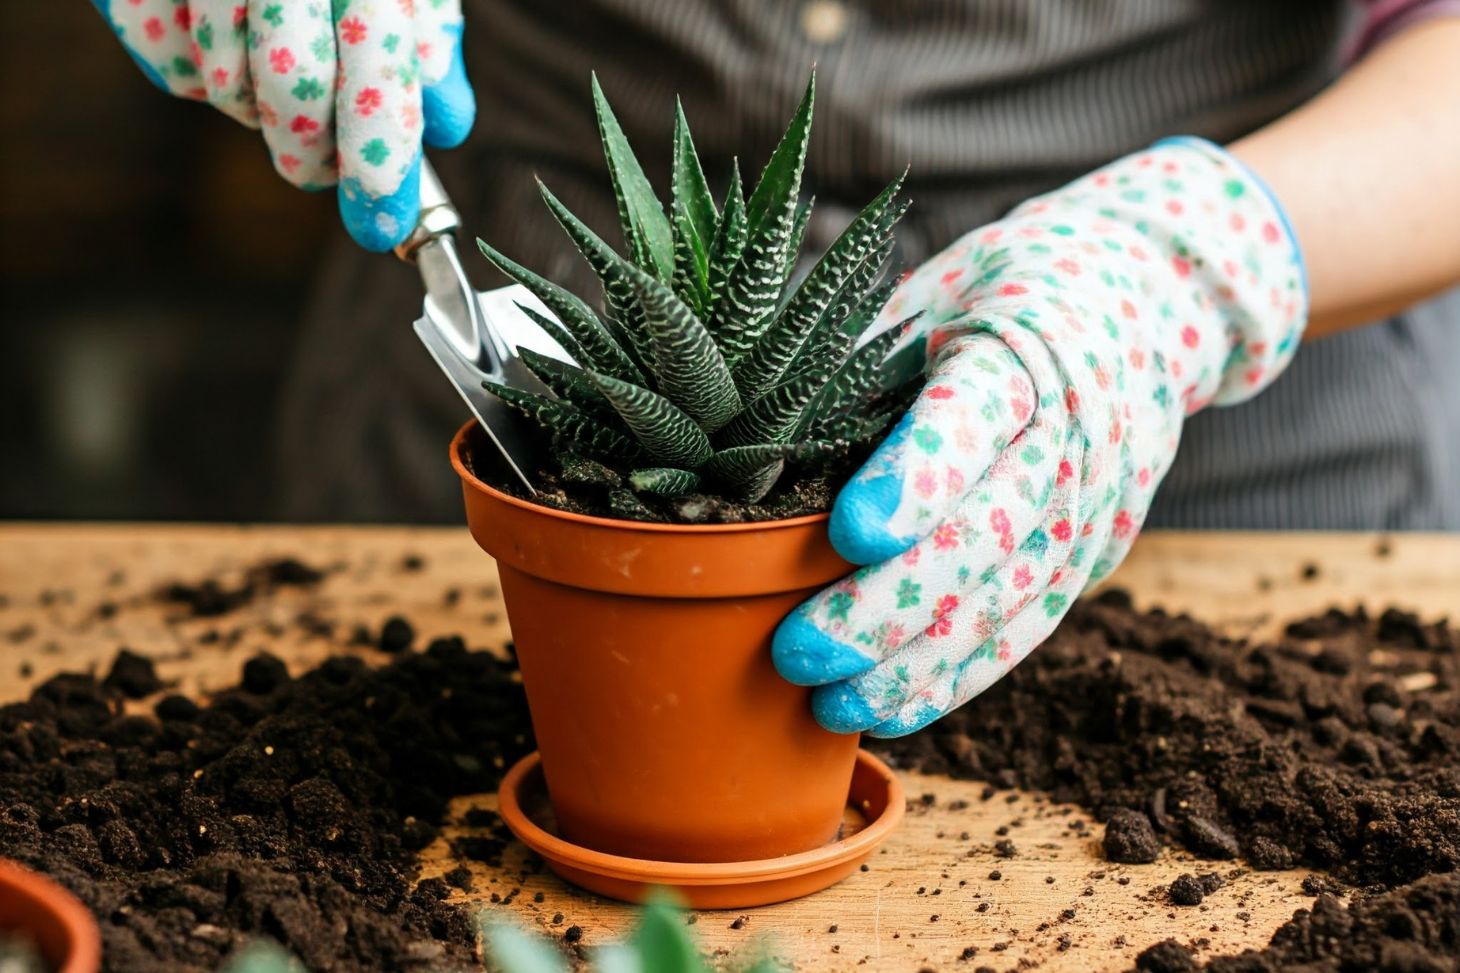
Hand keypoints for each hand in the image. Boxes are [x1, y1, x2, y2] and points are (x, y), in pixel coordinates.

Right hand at [91, 0, 474, 250]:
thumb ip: (427, 43)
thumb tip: (450, 126)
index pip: (377, 74)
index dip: (380, 162)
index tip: (381, 227)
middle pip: (292, 90)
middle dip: (311, 154)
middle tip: (320, 170)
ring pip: (226, 87)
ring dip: (259, 113)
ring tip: (275, 85)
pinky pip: (172, 70)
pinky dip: (202, 79)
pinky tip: (221, 45)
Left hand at [773, 139, 1306, 736]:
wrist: (1140, 305)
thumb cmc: (994, 297)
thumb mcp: (931, 294)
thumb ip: (861, 367)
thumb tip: (746, 449)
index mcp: (1025, 344)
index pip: (977, 416)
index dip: (917, 478)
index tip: (848, 532)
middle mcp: (1074, 431)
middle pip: (988, 532)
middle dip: (890, 604)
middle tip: (797, 653)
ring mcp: (1096, 503)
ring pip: (1009, 600)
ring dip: (918, 664)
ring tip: (831, 706)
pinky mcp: (1094, 554)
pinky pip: (1027, 628)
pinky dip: (958, 678)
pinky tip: (889, 710)